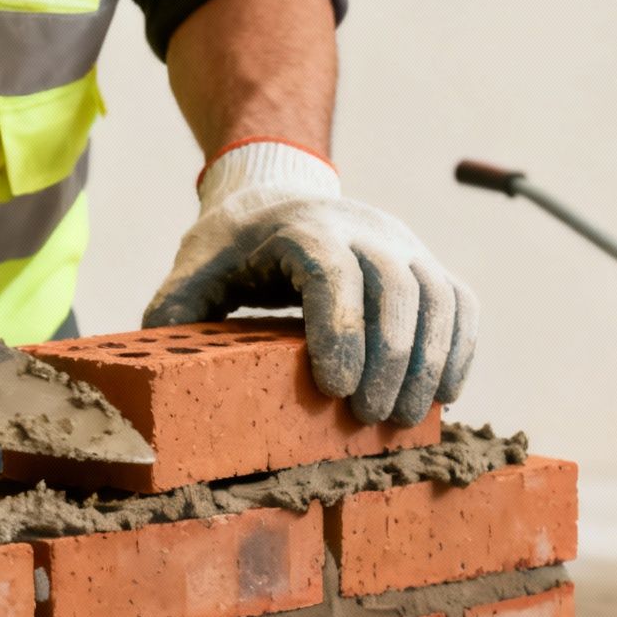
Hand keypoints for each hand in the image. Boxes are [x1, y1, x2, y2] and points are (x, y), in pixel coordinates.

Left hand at [143, 140, 476, 425]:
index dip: (340, 331)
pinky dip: (459, 348)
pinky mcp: (425, 261)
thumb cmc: (230, 248)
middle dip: (390, 359)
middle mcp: (361, 226)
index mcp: (299, 227)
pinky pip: (459, 301)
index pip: (332, 273)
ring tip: (403, 420)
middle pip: (395, 286)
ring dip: (429, 361)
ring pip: (436, 294)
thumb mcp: (192, 272)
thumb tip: (156, 381)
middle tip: (369, 420)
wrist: (275, 196)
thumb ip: (174, 317)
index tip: (336, 391)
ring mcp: (401, 242)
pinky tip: (443, 395)